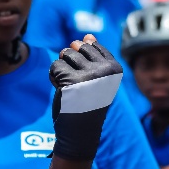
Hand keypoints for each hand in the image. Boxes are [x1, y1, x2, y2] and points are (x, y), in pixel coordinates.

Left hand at [49, 35, 122, 160]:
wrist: (80, 133)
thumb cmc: (88, 103)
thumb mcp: (96, 78)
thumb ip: (93, 57)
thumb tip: (88, 35)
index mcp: (115, 67)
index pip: (91, 45)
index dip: (82, 60)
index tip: (87, 80)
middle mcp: (105, 69)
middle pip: (77, 47)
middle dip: (71, 62)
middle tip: (77, 85)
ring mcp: (89, 74)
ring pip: (65, 54)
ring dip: (61, 69)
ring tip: (69, 87)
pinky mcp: (70, 80)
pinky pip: (54, 66)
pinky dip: (54, 77)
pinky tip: (62, 91)